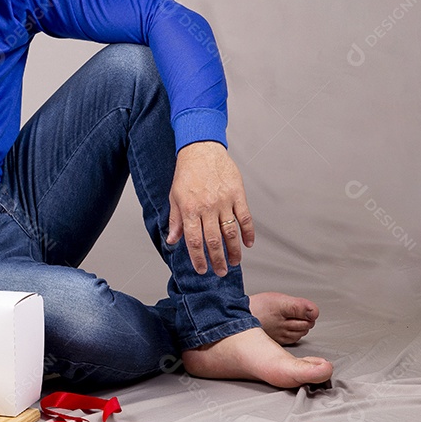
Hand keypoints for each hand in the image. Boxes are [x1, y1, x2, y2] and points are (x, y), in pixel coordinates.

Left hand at [165, 141, 254, 275]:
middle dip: (217, 260)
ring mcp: (224, 201)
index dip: (198, 258)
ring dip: (234, 250)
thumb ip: (175, 220)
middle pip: (214, 240)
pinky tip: (248, 243)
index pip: (194, 240)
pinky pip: (245, 217)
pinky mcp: (238, 194)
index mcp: (190, 209)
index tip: (202, 270)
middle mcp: (207, 207)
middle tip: (221, 272)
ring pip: (231, 232)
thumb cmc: (186, 173)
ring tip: (234, 262)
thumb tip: (172, 241)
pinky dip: (248, 232)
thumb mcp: (174, 197)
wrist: (201, 149)